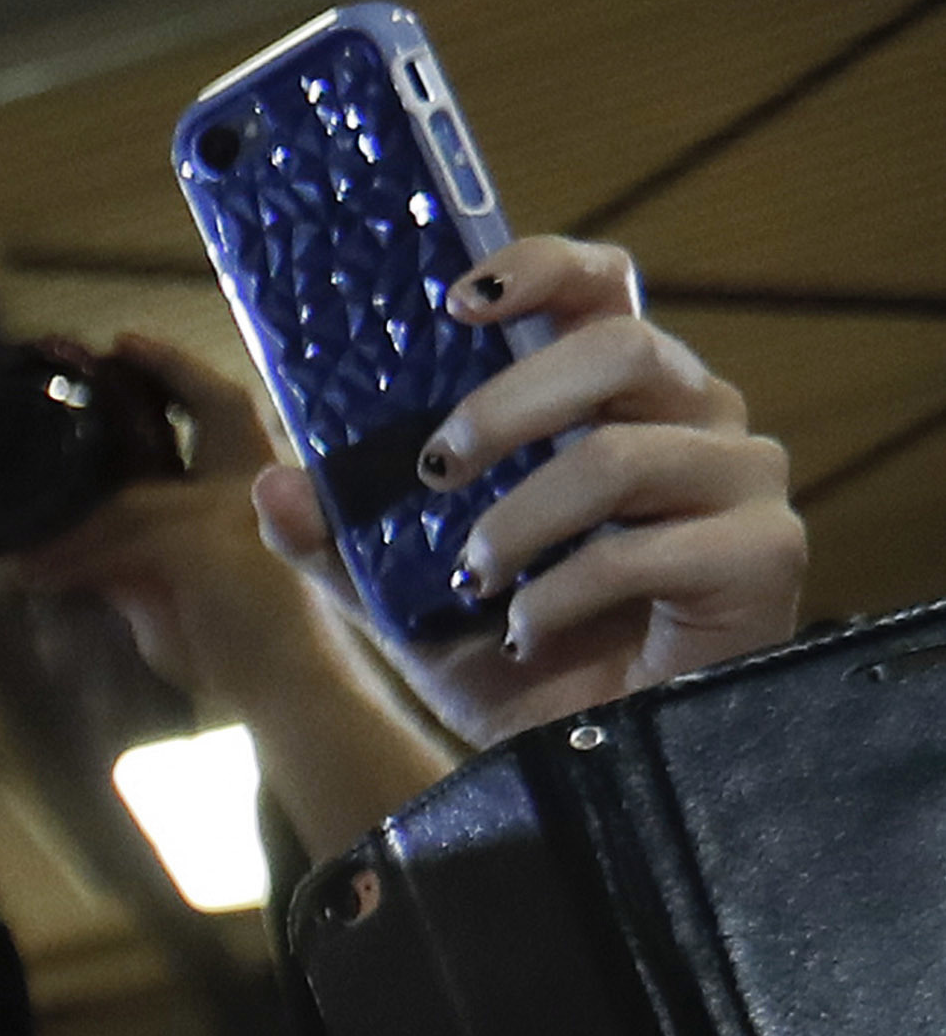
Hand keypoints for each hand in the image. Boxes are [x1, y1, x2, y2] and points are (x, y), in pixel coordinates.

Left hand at [256, 236, 801, 738]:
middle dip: (507, 403)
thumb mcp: (406, 602)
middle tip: (434, 466)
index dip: (540, 269)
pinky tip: (525, 636)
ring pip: (623, 453)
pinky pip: (645, 549)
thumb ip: (343, 544)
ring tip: (473, 576)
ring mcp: (739, 479)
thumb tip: (272, 485)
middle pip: (619, 347)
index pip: (601, 288)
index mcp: (616, 398)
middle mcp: (692, 416)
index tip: (458, 300)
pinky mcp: (763, 554)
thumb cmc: (518, 660)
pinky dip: (560, 597)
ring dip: (522, 519)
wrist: (586, 766)